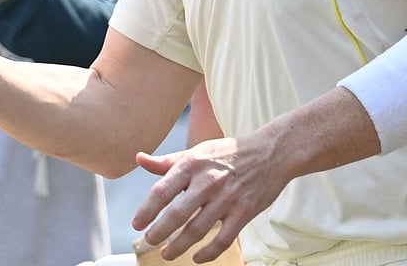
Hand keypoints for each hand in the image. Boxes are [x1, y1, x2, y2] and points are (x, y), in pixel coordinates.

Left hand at [131, 135, 289, 262]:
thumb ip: (168, 161)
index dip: (147, 210)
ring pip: (198, 230)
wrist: (270, 153)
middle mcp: (208, 181)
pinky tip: (197, 257)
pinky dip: (208, 253)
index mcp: (192, 164)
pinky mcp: (244, 212)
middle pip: (177, 214)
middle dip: (159, 232)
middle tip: (148, 242)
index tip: (136, 224)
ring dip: (179, 246)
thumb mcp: (196, 151)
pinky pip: (223, 239)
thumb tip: (140, 159)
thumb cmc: (228, 153)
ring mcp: (227, 198)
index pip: (162, 191)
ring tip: (167, 253)